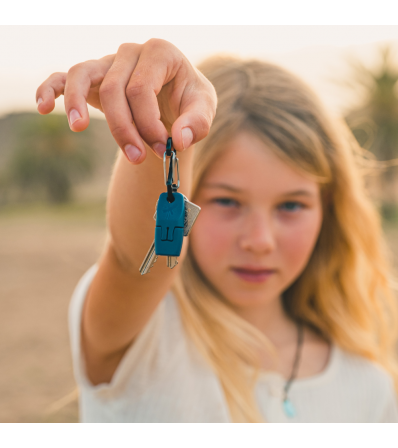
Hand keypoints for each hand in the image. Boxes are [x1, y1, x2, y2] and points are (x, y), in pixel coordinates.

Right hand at [36, 39, 216, 162]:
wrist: (174, 100)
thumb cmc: (188, 102)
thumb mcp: (203, 110)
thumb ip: (197, 123)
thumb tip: (178, 141)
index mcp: (161, 53)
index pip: (142, 88)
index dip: (148, 123)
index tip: (162, 149)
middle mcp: (131, 52)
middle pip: (115, 89)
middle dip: (125, 129)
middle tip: (139, 157)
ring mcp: (108, 62)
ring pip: (83, 75)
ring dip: (78, 104)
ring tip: (80, 127)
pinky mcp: (93, 77)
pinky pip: (64, 76)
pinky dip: (50, 88)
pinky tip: (43, 107)